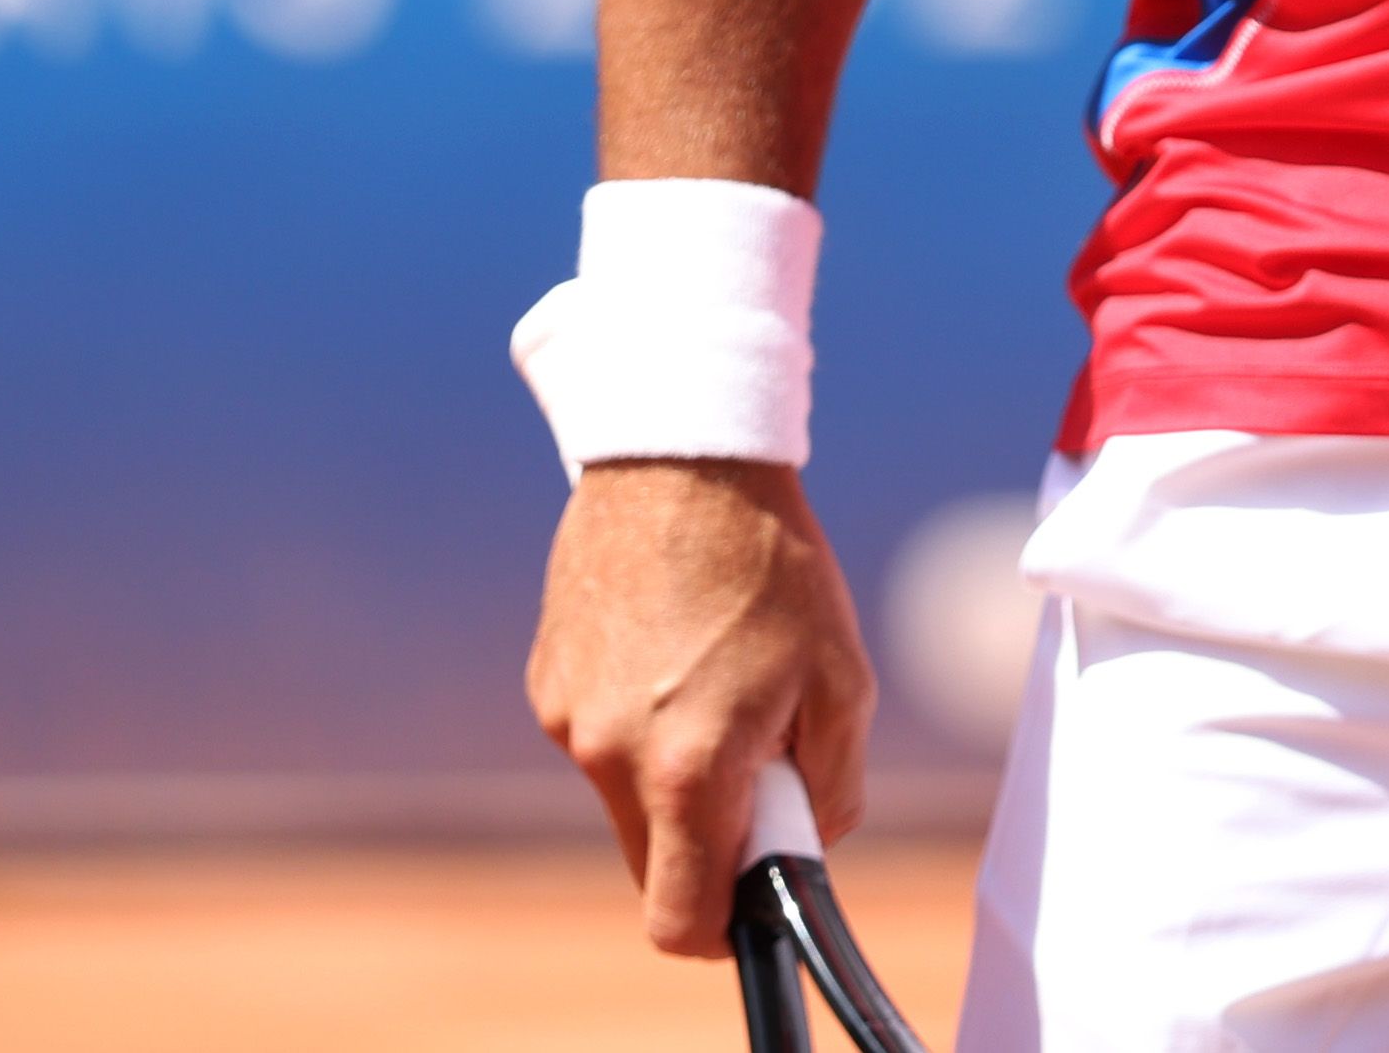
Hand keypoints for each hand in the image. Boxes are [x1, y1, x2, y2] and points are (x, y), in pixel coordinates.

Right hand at [526, 457, 878, 955]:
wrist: (681, 459)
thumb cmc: (773, 566)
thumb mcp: (842, 680)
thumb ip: (830, 787)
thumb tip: (808, 846)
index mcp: (687, 766)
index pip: (678, 917)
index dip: (723, 929)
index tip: (754, 905)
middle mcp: (609, 755)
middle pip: (653, 860)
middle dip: (709, 837)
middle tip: (763, 762)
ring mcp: (567, 720)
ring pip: (629, 796)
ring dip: (678, 770)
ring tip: (724, 676)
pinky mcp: (547, 683)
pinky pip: (603, 738)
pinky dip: (644, 721)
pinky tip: (680, 644)